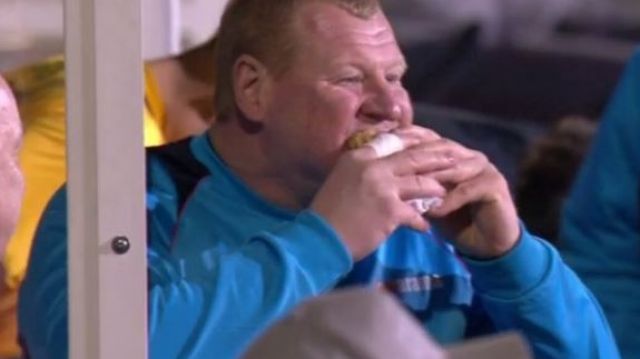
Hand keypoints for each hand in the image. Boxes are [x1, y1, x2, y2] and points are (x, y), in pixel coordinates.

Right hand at [311, 131, 450, 259]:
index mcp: (359, 156)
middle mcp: (372, 166)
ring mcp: (383, 187)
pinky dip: (422, 221)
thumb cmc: (328, 212)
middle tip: (456, 158)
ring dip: (436, 190)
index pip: (395, 141)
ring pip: (420, 184)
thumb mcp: (342, 179)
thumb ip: (364, 170)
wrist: (319, 238)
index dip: (417, 141)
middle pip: (414, 157)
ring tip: (444, 195)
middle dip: (438, 158)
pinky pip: (416, 213)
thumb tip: (386, 167)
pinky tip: (425, 227)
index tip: (432, 143)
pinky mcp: (390, 210)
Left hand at [397, 127, 519, 258]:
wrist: (485, 244)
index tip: (384, 146)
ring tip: (410, 189)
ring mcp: (484, 168)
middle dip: (416, 157)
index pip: (429, 138)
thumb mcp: (427, 200)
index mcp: (453, 153)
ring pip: (453, 167)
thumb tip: (383, 176)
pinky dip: (449, 200)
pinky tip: (433, 210)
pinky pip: (467, 190)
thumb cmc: (453, 220)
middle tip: (393, 166)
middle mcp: (469, 155)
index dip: (408, 140)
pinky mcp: (495, 185)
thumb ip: (412, 185)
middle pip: (441, 148)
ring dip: (431, 178)